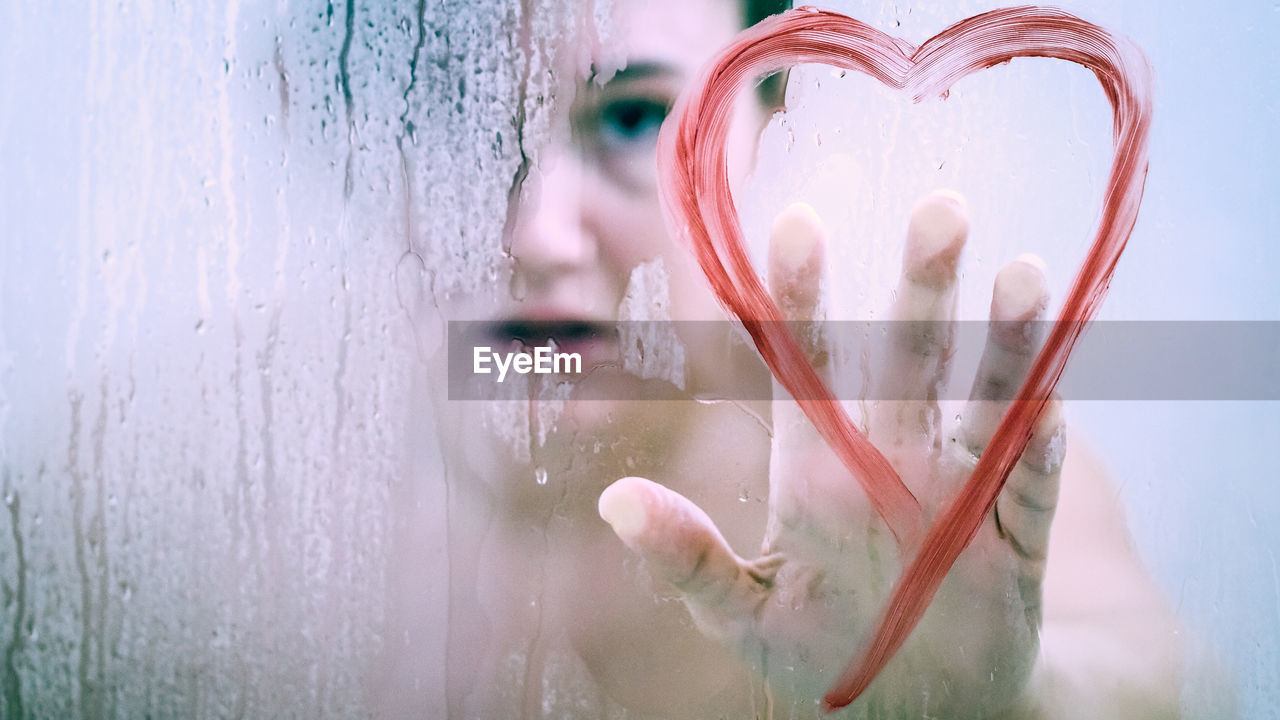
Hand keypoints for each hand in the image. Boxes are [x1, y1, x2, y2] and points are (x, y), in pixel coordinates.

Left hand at [599, 192, 1064, 716]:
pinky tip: (1048, 403)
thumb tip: (614, 499)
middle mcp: (892, 459)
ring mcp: (958, 491)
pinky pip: (1030, 486)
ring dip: (1005, 343)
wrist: (921, 705)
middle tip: (943, 208)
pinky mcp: (1015, 537)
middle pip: (908, 360)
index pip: (808, 367)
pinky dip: (1039, 449)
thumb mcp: (744, 612)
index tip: (798, 224)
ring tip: (1023, 273)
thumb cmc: (822, 651)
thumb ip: (687, 557)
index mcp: (817, 468)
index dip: (803, 299)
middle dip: (924, 288)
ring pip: (984, 402)